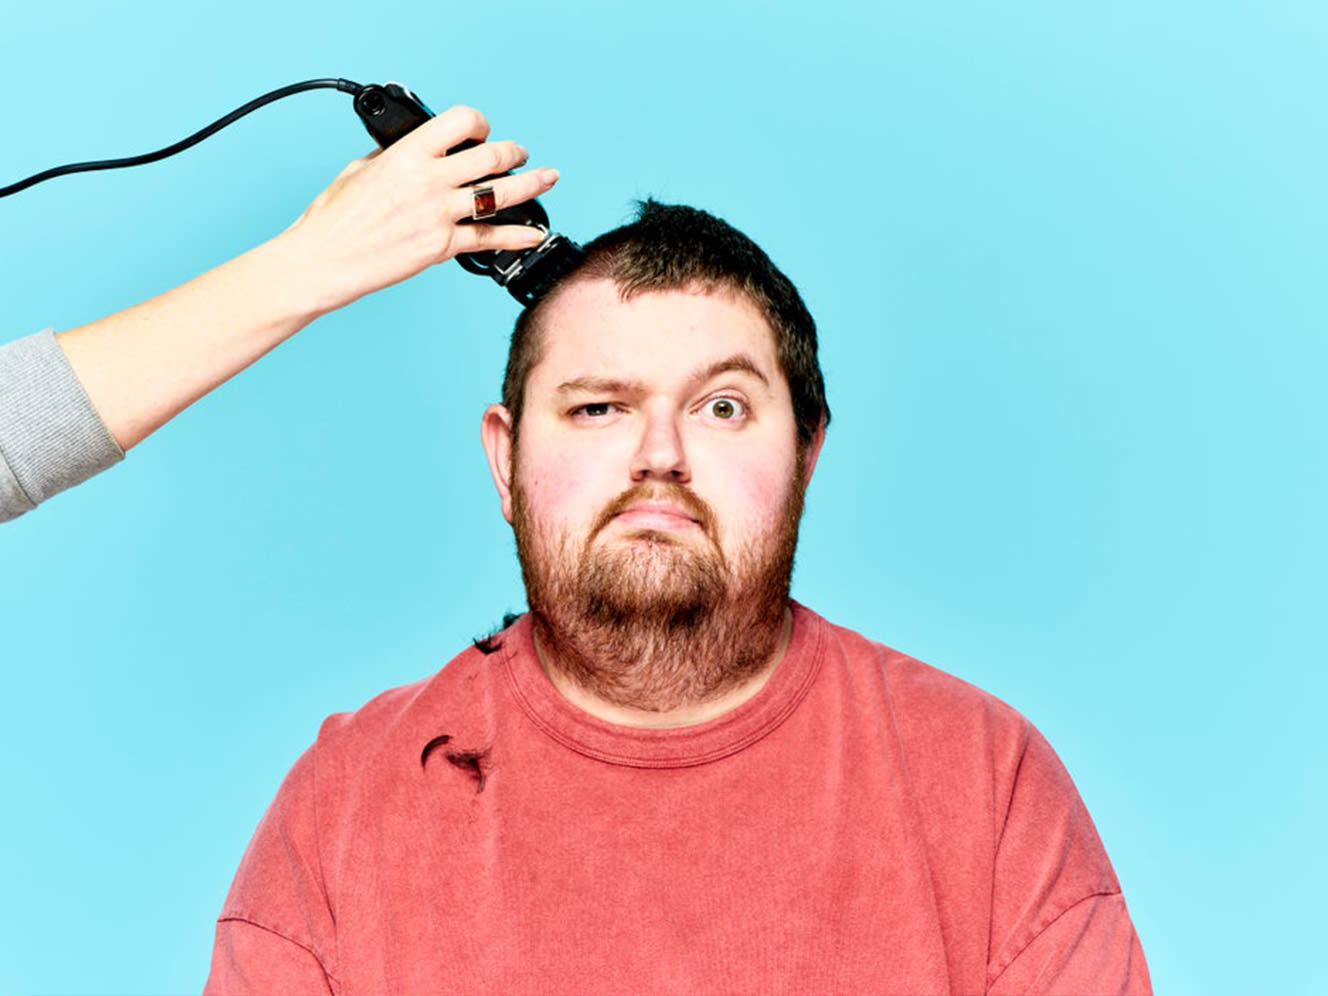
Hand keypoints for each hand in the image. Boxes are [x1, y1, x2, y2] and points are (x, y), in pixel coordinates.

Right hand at [277, 105, 559, 315]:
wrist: (325, 259)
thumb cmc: (334, 217)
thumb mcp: (362, 169)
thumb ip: (397, 157)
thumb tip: (419, 150)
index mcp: (408, 154)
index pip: (459, 122)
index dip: (479, 123)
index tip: (482, 130)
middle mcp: (429, 181)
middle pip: (490, 157)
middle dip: (513, 152)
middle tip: (521, 154)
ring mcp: (439, 215)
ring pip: (500, 195)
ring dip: (530, 185)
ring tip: (547, 179)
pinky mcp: (442, 246)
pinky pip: (489, 238)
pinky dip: (518, 236)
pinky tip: (535, 234)